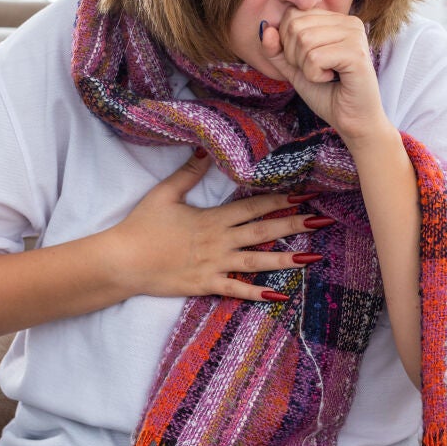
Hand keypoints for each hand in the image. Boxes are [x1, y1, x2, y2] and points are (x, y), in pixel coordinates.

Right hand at [105, 149, 327, 301]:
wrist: (123, 261)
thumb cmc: (141, 226)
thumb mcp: (164, 194)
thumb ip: (187, 173)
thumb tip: (204, 149)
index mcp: (212, 218)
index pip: (252, 206)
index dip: (279, 199)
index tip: (304, 193)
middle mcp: (219, 241)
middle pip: (263, 231)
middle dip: (294, 225)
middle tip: (322, 221)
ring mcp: (215, 265)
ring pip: (257, 261)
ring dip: (286, 259)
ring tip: (313, 257)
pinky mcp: (206, 285)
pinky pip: (237, 289)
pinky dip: (257, 293)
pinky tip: (280, 296)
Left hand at [260, 7, 392, 145]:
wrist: (352, 121)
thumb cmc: (326, 93)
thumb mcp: (294, 68)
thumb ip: (276, 49)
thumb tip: (265, 29)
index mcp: (336, 19)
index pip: (292, 15)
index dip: (287, 44)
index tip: (309, 62)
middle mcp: (349, 22)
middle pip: (295, 27)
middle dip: (295, 56)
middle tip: (316, 71)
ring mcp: (355, 35)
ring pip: (304, 41)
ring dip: (306, 68)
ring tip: (325, 75)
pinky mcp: (357, 53)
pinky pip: (315, 58)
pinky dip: (315, 76)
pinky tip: (331, 79)